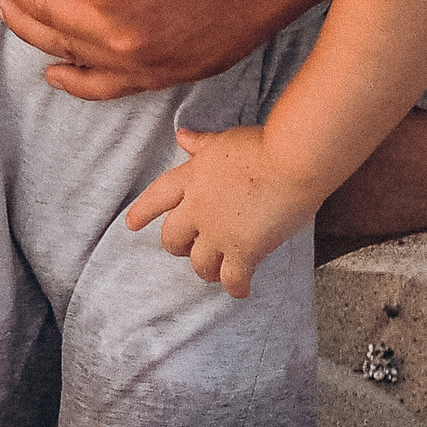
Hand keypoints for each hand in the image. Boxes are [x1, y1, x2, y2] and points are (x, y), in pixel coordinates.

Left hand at [124, 124, 320, 298]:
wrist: (294, 160)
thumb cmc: (264, 144)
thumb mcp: (224, 140)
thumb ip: (201, 144)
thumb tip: (182, 136)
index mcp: (190, 178)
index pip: (156, 197)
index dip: (142, 212)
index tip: (132, 224)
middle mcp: (197, 208)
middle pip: (173, 239)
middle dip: (178, 247)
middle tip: (188, 251)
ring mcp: (218, 232)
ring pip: (200, 264)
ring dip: (206, 270)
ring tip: (215, 272)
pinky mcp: (244, 250)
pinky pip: (232, 278)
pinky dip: (236, 287)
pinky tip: (241, 291)